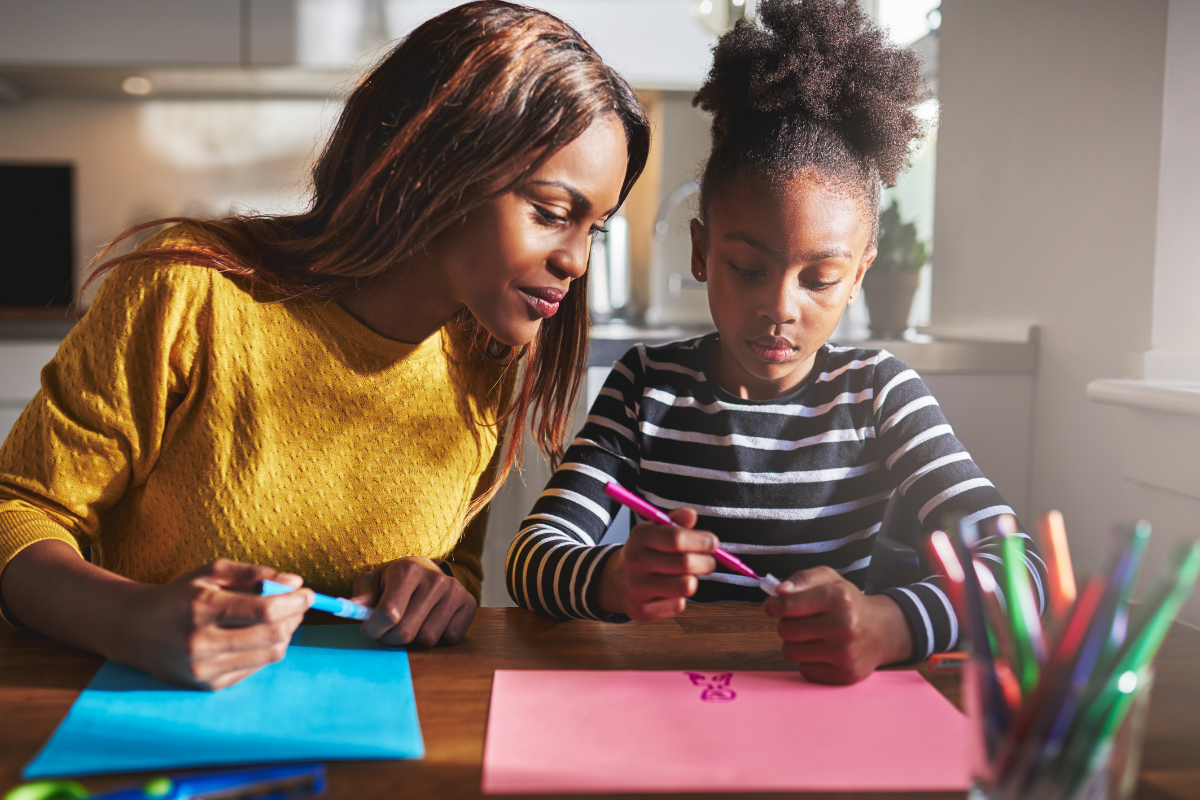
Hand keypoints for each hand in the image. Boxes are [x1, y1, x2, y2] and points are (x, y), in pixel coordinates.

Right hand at [115, 559, 312, 689]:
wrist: (134, 629)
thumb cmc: (180, 594)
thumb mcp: (213, 572)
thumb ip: (256, 573)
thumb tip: (295, 583)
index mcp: (202, 609)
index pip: (265, 611)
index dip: (295, 602)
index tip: (308, 593)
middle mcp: (201, 643)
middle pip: (272, 636)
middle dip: (295, 618)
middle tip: (299, 604)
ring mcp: (203, 669)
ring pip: (270, 655)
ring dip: (285, 634)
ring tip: (280, 618)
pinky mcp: (207, 685)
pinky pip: (255, 668)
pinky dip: (265, 649)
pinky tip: (257, 635)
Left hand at [351, 557, 475, 646]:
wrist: (429, 571)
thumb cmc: (396, 580)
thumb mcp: (375, 581)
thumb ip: (362, 596)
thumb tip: (349, 608)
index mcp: (407, 570)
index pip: (389, 613)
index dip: (373, 629)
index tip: (369, 630)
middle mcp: (435, 579)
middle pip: (406, 632)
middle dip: (390, 639)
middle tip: (386, 632)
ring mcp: (454, 592)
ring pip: (427, 639)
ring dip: (414, 640)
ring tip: (410, 624)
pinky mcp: (469, 604)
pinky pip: (449, 639)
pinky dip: (438, 638)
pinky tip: (431, 622)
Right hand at [595, 508, 716, 620]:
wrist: (617, 582)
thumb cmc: (647, 552)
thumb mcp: (656, 531)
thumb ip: (675, 521)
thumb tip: (691, 514)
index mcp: (640, 537)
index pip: (677, 538)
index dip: (702, 541)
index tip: (713, 543)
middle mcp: (635, 562)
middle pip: (686, 563)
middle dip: (707, 562)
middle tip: (710, 561)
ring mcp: (637, 588)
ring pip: (686, 585)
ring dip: (694, 580)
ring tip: (690, 576)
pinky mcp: (642, 610)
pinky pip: (678, 605)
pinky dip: (681, 598)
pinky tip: (672, 591)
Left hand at [763, 566, 913, 683]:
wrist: (881, 631)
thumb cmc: (848, 603)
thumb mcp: (828, 579)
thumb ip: (801, 579)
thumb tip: (778, 592)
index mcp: (838, 597)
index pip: (787, 605)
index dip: (773, 605)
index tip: (773, 606)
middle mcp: (844, 625)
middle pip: (785, 630)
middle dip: (787, 624)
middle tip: (802, 620)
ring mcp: (845, 653)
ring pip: (791, 652)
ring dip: (796, 644)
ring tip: (813, 635)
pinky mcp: (844, 674)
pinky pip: (804, 670)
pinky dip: (809, 661)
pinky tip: (824, 651)